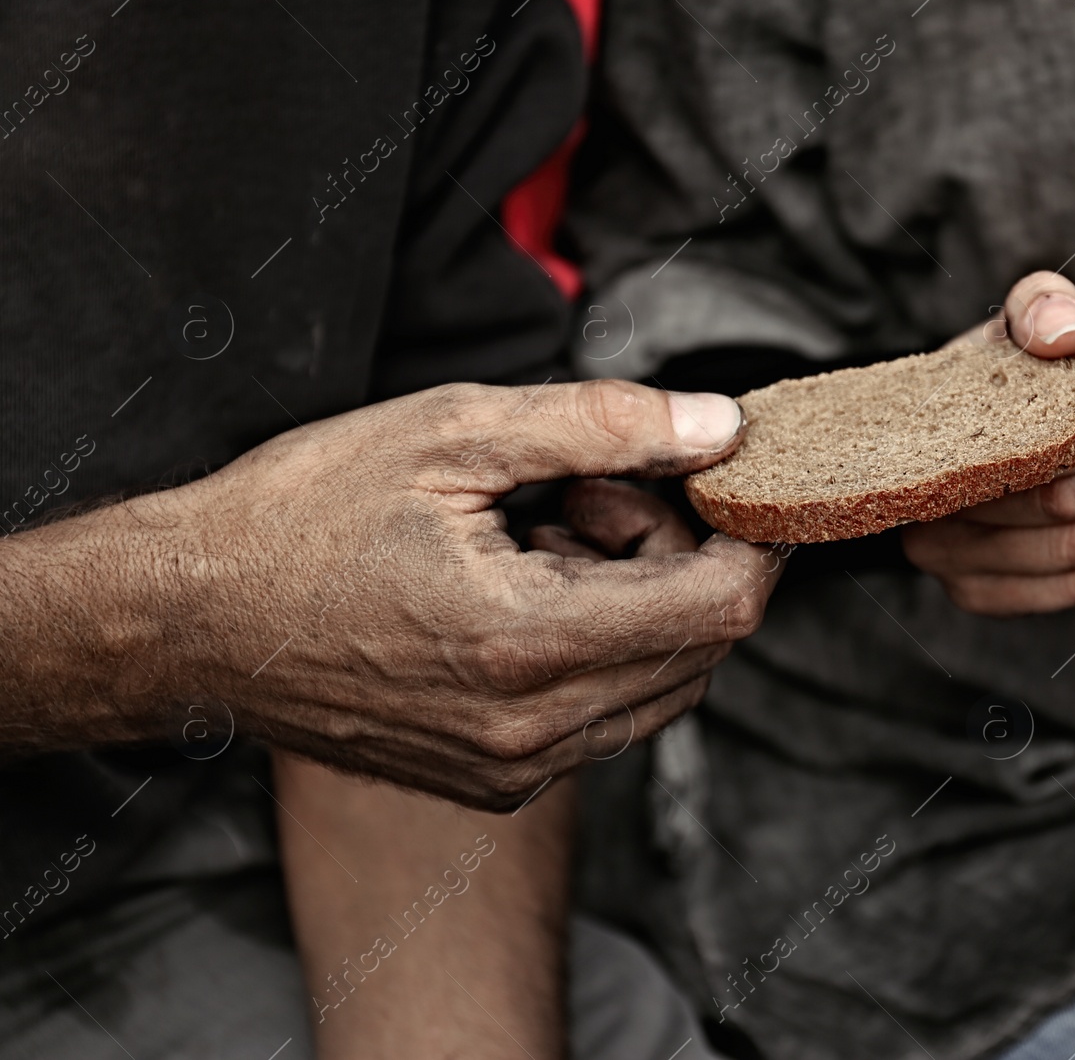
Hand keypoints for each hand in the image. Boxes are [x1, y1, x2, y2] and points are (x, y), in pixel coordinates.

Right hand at [0, 381, 779, 808]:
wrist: (188, 622)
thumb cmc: (303, 516)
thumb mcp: (453, 434)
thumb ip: (604, 427)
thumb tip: (722, 427)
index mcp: (528, 643)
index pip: (721, 609)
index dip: (749, 540)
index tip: (718, 484)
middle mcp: (533, 731)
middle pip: (701, 648)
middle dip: (675, 557)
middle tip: (586, 494)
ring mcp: (513, 770)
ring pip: (659, 684)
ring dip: (637, 602)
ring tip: (540, 538)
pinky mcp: (494, 783)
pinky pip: (605, 715)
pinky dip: (599, 647)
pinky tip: (520, 593)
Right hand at [903, 272, 1074, 615]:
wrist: (966, 422)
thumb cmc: (1004, 369)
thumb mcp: (1022, 317)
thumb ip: (1043, 304)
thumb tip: (1065, 335)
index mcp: (933, 445)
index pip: (1048, 458)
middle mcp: (927, 516)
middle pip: (1070, 509)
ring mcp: (948, 565)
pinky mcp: (977, 594)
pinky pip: (1074, 586)